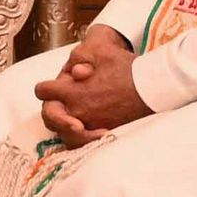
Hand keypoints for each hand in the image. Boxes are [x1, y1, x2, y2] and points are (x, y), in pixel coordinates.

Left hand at [36, 27, 146, 142]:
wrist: (153, 87)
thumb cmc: (127, 68)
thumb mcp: (101, 52)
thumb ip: (79, 59)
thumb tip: (74, 73)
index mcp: (72, 91)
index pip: (43, 91)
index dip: (46, 87)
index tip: (54, 86)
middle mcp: (78, 111)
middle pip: (49, 116)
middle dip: (53, 110)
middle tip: (62, 108)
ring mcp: (91, 125)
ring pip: (65, 134)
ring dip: (65, 127)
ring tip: (74, 122)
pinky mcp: (105, 134)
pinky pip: (84, 144)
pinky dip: (82, 140)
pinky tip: (87, 132)